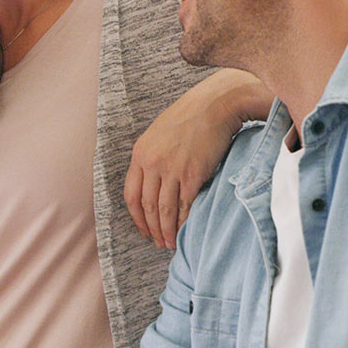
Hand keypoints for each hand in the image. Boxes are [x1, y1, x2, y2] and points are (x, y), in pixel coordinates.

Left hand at [125, 70, 273, 247]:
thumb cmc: (191, 116)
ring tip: (169, 243)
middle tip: (157, 242)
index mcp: (140, 153)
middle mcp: (152, 162)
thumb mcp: (159, 133)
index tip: (143, 229)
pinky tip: (184, 230)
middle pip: (146, 206)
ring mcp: (172, 169)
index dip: (136, 217)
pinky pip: (184, 206)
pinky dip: (183, 222)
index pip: (131, 194)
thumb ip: (152, 156)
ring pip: (164, 210)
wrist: (216, 104)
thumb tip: (152, 182)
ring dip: (166, 231)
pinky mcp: (193, 174)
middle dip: (151, 229)